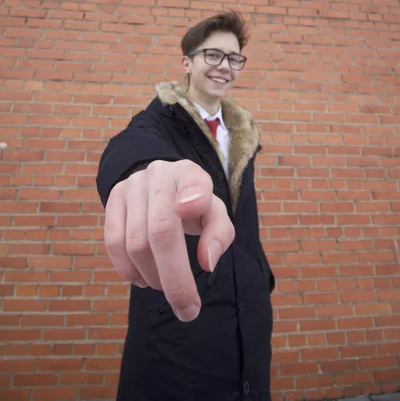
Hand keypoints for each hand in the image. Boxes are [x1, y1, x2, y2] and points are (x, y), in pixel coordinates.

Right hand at [104, 160, 234, 321]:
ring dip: (152, 276)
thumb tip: (207, 262)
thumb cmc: (195, 204)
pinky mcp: (113, 197)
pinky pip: (112, 242)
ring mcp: (133, 185)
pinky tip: (141, 279)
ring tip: (164, 286)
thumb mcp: (214, 214)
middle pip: (161, 230)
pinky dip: (126, 269)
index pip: (194, 183)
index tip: (191, 210)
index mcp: (191, 174)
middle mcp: (160, 174)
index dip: (193, 197)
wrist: (161, 182)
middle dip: (174, 278)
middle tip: (187, 310)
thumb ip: (219, 234)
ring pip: (135, 242)